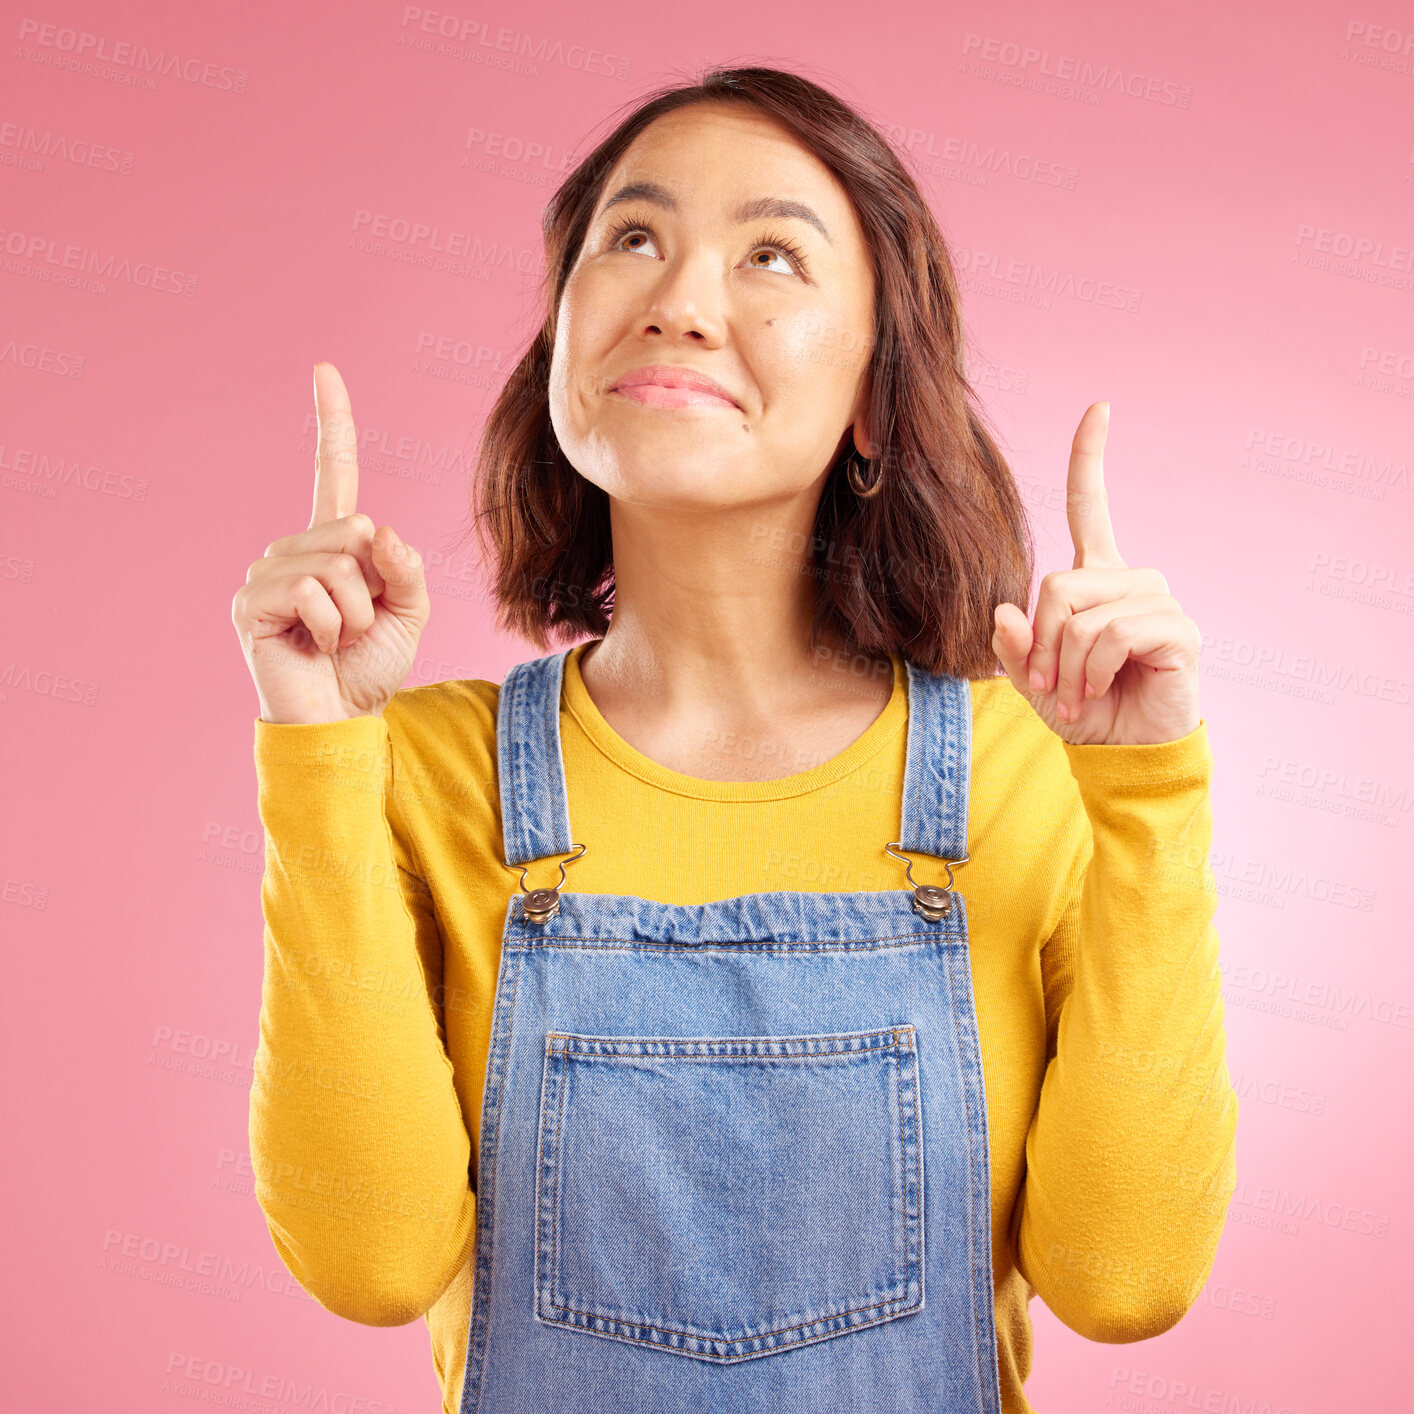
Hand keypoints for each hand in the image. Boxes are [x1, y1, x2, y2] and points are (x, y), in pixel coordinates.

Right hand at [231, 363, 430, 724]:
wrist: (341, 719)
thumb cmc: (370, 666)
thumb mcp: (409, 614)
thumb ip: (406, 570)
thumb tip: (381, 532)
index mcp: (332, 545)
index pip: (332, 474)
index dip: (332, 424)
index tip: (324, 371)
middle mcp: (294, 549)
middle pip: (356, 530)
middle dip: (376, 586)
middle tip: (357, 626)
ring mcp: (267, 572)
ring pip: (339, 564)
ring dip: (356, 613)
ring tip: (337, 640)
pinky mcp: (252, 602)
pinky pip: (315, 591)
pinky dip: (332, 625)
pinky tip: (316, 646)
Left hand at [990, 401, 1201, 745]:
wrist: (1126, 750)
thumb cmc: (1081, 708)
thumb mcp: (1030, 678)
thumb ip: (1011, 645)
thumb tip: (1003, 611)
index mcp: (1095, 578)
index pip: (1091, 507)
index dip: (1091, 459)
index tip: (1099, 407)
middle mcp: (1131, 580)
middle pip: (1057, 584)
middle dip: (1040, 643)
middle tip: (1045, 685)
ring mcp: (1158, 602)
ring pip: (1081, 616)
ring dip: (1065, 667)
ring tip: (1075, 696)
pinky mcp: (1179, 631)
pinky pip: (1111, 636)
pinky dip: (1092, 672)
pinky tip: (1100, 692)